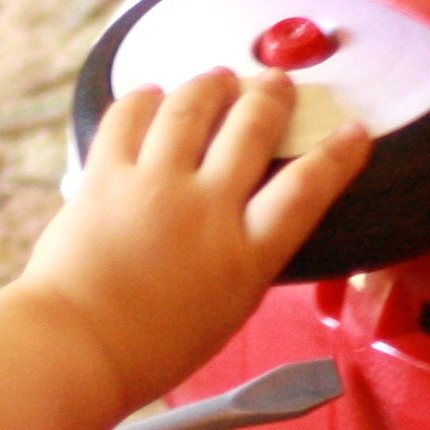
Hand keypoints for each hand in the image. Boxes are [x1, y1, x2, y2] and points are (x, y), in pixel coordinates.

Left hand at [18, 68, 371, 410]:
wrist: (77, 349)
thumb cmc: (147, 351)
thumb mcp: (226, 314)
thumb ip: (244, 263)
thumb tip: (245, 227)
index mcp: (245, 257)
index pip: (308, 189)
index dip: (338, 154)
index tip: (353, 133)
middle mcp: (206, 210)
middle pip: (253, 128)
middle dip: (271, 96)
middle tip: (276, 85)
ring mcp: (154, 187)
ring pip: (192, 107)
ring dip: (210, 85)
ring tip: (219, 78)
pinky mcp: (105, 175)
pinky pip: (128, 117)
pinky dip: (144, 99)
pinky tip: (152, 94)